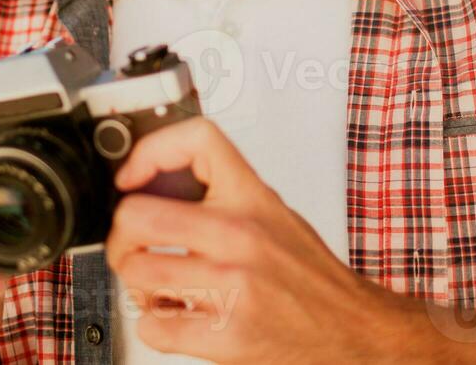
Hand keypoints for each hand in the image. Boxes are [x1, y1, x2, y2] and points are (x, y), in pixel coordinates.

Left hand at [105, 116, 412, 362]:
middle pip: (138, 215)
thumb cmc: (312, 276)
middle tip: (133, 242)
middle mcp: (240, 237)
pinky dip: (154, 323)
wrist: (352, 329)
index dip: (151, 150)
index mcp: (253, 199)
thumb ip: (225, 196)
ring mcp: (231, 286)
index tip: (134, 175)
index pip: (197, 141)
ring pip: (136, 272)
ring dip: (136, 282)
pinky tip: (175, 315)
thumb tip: (159, 183)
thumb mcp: (274, 213)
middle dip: (123, 234)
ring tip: (157, 285)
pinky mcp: (224, 335)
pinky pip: (152, 325)